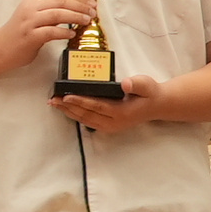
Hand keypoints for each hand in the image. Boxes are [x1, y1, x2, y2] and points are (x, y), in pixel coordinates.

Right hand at [3, 0, 98, 70]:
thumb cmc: (19, 33)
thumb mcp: (33, 15)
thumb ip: (50, 10)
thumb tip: (76, 10)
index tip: (91, 3)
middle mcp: (30, 7)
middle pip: (61, 2)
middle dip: (80, 6)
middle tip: (92, 12)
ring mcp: (29, 21)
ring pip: (58, 14)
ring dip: (76, 17)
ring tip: (86, 21)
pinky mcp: (30, 36)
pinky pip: (51, 32)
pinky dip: (64, 32)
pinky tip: (72, 34)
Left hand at [48, 75, 173, 133]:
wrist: (156, 106)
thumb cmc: (150, 93)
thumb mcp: (146, 85)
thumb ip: (136, 84)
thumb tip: (125, 84)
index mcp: (122, 112)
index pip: (97, 106)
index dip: (81, 101)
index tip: (66, 96)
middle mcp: (114, 122)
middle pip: (87, 115)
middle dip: (68, 107)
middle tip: (53, 99)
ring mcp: (110, 127)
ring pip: (85, 120)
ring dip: (69, 112)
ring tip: (55, 104)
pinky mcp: (108, 127)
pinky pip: (88, 121)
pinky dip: (76, 115)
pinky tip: (66, 109)